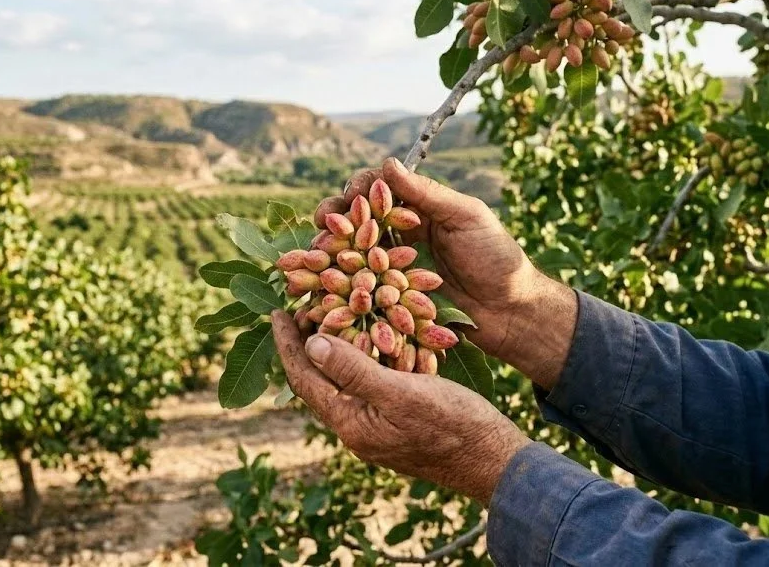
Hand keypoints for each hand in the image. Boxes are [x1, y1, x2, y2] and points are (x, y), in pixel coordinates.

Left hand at [272, 310, 530, 502]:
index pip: (303, 380)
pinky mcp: (395, 422)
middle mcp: (355, 428)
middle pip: (316, 383)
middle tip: (297, 307)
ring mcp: (375, 427)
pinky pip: (364, 387)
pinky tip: (365, 340)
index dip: (288, 344)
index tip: (275, 312)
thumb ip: (354, 370)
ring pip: (340, 384)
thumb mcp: (402, 392)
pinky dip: (356, 360)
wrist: (494, 461)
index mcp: (350, 423)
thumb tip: (311, 343)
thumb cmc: (452, 425)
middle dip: (303, 346)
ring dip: (329, 351)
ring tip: (325, 317)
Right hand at [317, 158, 577, 388]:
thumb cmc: (496, 258)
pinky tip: (322, 282)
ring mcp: (394, 269)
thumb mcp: (466, 217)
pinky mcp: (392, 299)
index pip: (378, 191)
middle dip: (333, 218)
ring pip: (353, 253)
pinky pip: (362, 288)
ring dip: (330, 250)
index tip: (349, 195)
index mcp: (418, 211)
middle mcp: (400, 237)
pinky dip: (340, 284)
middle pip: (357, 221)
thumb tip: (389, 163)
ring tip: (314, 251)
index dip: (358, 190)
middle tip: (320, 221)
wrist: (511, 311)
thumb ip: (427, 193)